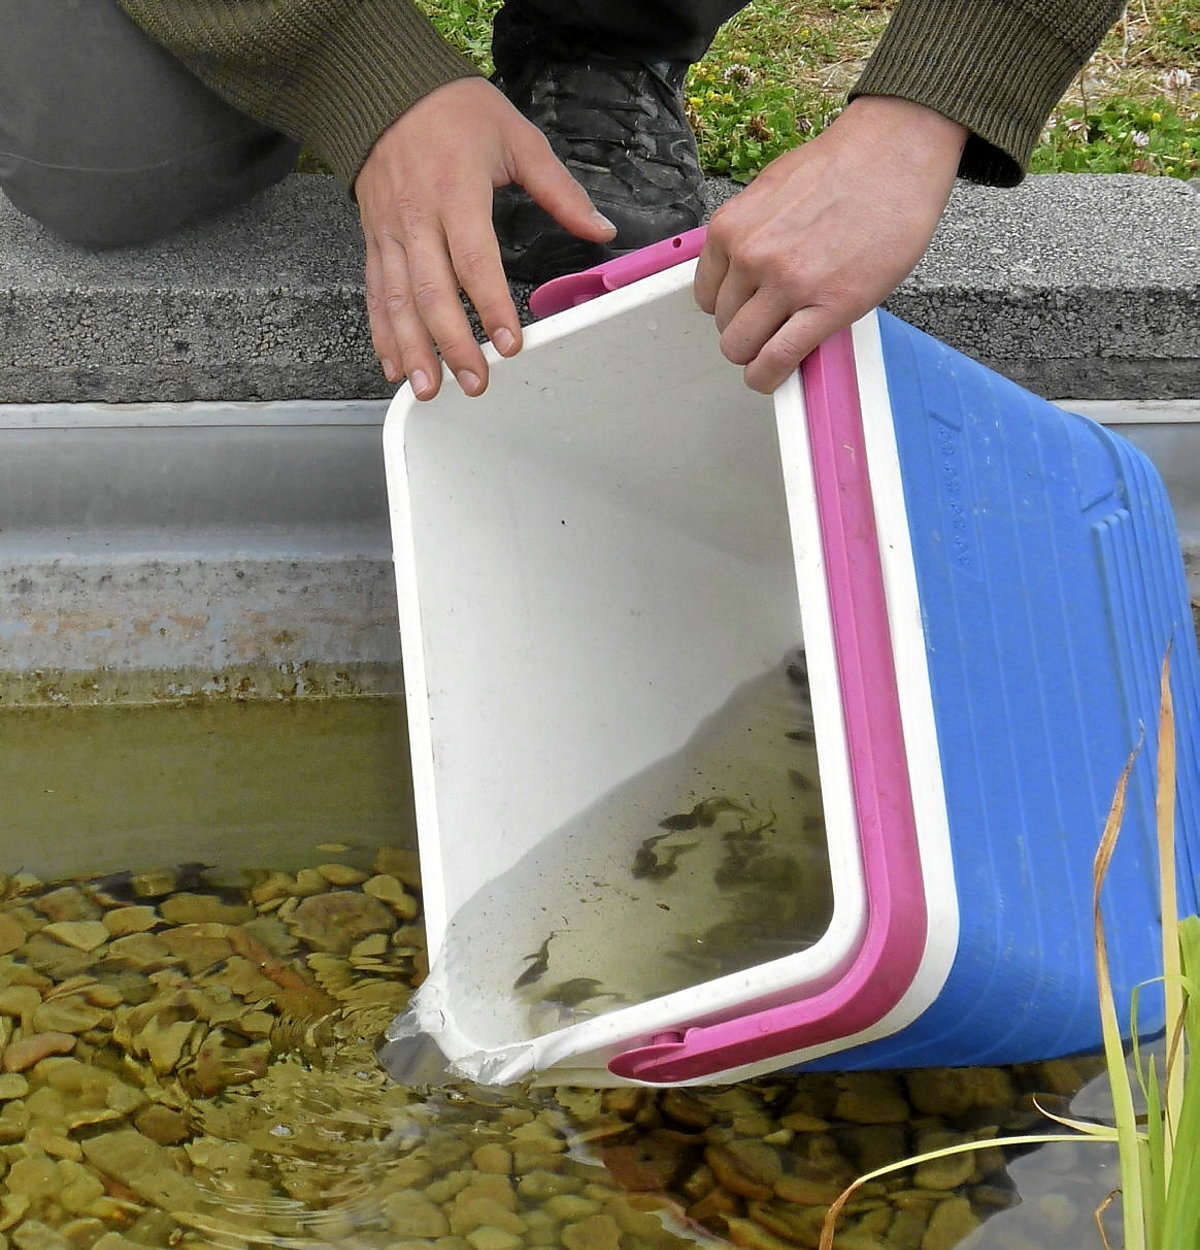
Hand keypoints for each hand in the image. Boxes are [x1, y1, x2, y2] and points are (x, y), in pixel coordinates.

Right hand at [355, 77, 614, 399]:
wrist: (386, 87)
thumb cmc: (455, 111)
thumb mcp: (516, 138)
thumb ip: (559, 190)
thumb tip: (601, 229)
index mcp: (457, 192)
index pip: (474, 261)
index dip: (492, 306)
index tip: (509, 344)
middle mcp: (417, 217)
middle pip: (431, 292)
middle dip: (452, 344)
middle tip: (474, 382)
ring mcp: (390, 231)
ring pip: (397, 300)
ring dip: (412, 349)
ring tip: (427, 389)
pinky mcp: (373, 239)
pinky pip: (376, 292)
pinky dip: (382, 333)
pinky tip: (394, 366)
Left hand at [694, 96, 967, 392]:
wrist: (894, 153)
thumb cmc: (843, 166)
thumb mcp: (772, 191)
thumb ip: (751, 234)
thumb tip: (743, 269)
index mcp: (731, 229)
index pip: (707, 294)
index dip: (730, 307)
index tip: (747, 310)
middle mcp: (751, 257)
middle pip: (725, 325)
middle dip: (746, 332)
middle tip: (772, 328)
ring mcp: (787, 284)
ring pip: (743, 348)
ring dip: (757, 355)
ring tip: (780, 348)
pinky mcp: (826, 307)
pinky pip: (779, 359)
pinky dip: (770, 377)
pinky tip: (776, 378)